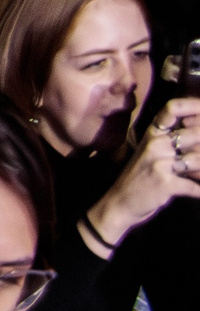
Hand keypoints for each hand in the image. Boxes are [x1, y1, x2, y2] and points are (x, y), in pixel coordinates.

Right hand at [88, 98, 199, 237]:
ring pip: (198, 160)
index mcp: (152, 133)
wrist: (119, 204)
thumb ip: (177, 144)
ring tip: (197, 176)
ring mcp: (159, 162)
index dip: (195, 106)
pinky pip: (195, 187)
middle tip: (197, 161)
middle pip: (195, 134)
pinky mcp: (165, 183)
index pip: (173, 108)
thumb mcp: (154, 155)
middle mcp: (155, 143)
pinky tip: (199, 193)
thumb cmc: (142, 178)